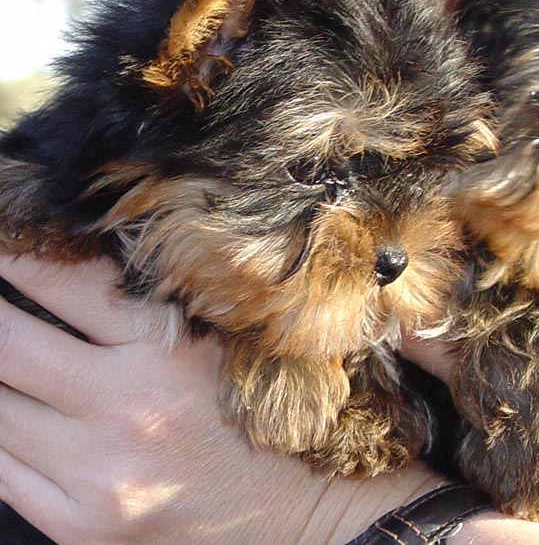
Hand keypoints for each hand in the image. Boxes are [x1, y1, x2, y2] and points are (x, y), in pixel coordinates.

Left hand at [0, 253, 445, 543]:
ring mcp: (97, 473)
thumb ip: (152, 311)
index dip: (17, 251)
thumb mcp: (220, 344)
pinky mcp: (79, 524)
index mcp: (172, 349)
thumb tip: (71, 272)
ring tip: (3, 344)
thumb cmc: (264, 414)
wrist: (297, 511)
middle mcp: (129, 408)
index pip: (67, 280)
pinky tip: (14, 407)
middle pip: (7, 342)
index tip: (5, 234)